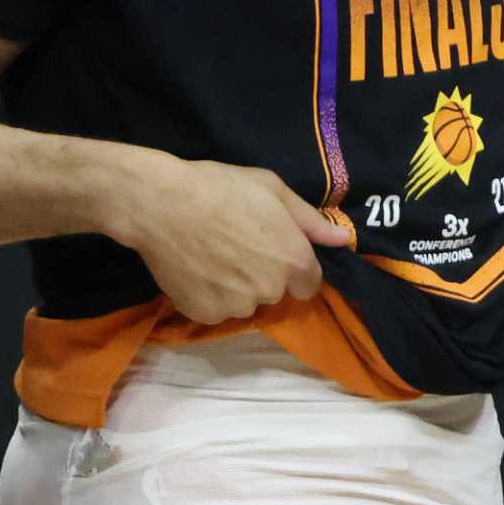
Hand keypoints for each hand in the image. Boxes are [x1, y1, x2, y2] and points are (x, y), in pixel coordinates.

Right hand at [107, 156, 346, 323]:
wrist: (161, 205)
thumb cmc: (221, 189)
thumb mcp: (274, 190)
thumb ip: (311, 221)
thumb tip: (343, 239)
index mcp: (293, 260)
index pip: (310, 284)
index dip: (294, 268)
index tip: (273, 251)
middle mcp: (270, 290)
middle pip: (276, 292)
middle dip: (264, 275)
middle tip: (237, 245)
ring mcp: (236, 306)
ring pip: (245, 302)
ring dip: (236, 287)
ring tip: (213, 255)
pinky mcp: (204, 315)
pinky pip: (216, 310)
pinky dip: (209, 296)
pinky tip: (196, 269)